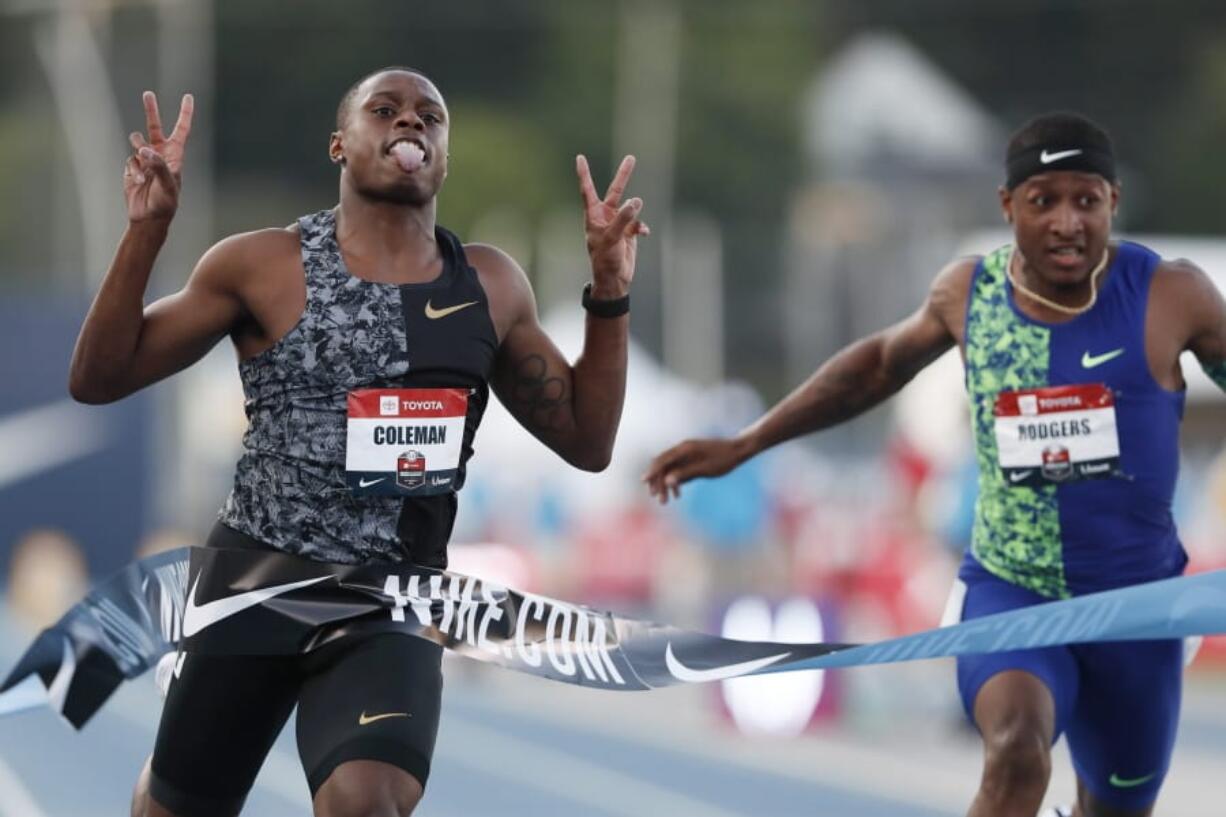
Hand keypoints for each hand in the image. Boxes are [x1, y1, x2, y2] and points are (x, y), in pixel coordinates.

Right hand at [123, 91, 193, 223]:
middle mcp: (161, 154)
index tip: (188, 97)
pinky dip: (134, 170)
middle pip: (155, 127)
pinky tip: (139, 183)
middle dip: (151, 110)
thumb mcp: (168, 185)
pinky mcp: (133, 167)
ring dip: (139, 153)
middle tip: (148, 93)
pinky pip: (130, 160)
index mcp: (175, 155)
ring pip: (137, 142)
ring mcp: (146, 160)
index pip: (182, 130)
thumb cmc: (165, 203)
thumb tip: (144, 150)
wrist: (148, 218)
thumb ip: (158, 165)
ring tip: (147, 174)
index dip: (185, 113)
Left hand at [576, 154, 649, 297]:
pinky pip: (638, 223)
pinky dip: (642, 227)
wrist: (614, 279)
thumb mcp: (612, 237)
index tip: (580, 157)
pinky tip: (644, 233)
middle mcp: (605, 216)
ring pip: (631, 208)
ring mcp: (618, 224)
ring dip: (635, 210)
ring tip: (637, 215)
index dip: (584, 174)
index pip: (588, 190)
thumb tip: (636, 201)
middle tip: (631, 158)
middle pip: (615, 191)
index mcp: (594, 215)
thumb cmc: (605, 259)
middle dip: (624, 175)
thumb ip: (624, 218)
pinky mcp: (629, 232)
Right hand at [643, 437, 749, 504]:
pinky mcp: (691, 461)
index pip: (662, 460)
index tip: (644, 483)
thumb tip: (667, 481)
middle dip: (658, 482)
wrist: (738, 451)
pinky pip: (678, 471)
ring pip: (669, 470)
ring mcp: (686, 455)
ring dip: (665, 484)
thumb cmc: (723, 459)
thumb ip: (686, 474)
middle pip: (662, 466)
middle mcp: (682, 450)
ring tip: (665, 501)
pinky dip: (675, 482)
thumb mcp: (705, 469)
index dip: (652, 472)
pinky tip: (677, 494)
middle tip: (659, 500)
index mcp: (684, 449)